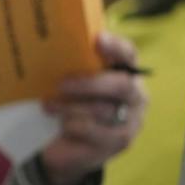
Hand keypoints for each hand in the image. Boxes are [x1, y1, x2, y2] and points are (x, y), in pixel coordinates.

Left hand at [38, 32, 145, 184]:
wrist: (68, 144)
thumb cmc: (73, 104)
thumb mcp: (73, 82)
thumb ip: (73, 64)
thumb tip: (50, 43)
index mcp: (126, 72)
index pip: (128, 53)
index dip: (116, 46)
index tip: (98, 40)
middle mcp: (135, 95)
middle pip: (121, 85)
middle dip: (90, 83)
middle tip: (61, 84)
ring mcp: (132, 120)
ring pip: (104, 110)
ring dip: (71, 107)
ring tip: (48, 105)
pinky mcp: (120, 141)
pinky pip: (95, 131)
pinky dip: (73, 125)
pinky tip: (61, 123)